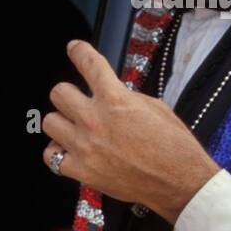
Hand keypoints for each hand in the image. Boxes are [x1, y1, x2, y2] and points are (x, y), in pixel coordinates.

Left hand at [42, 40, 219, 224]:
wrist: (180, 181)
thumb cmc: (174, 145)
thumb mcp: (154, 107)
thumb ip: (125, 96)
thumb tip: (110, 92)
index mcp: (115, 98)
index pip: (88, 63)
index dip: (79, 51)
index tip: (75, 48)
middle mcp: (95, 120)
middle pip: (58, 93)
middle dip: (69, 95)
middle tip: (79, 102)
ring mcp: (85, 147)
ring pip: (50, 123)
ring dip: (62, 123)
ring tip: (75, 128)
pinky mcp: (83, 171)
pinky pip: (52, 157)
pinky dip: (59, 153)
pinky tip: (71, 151)